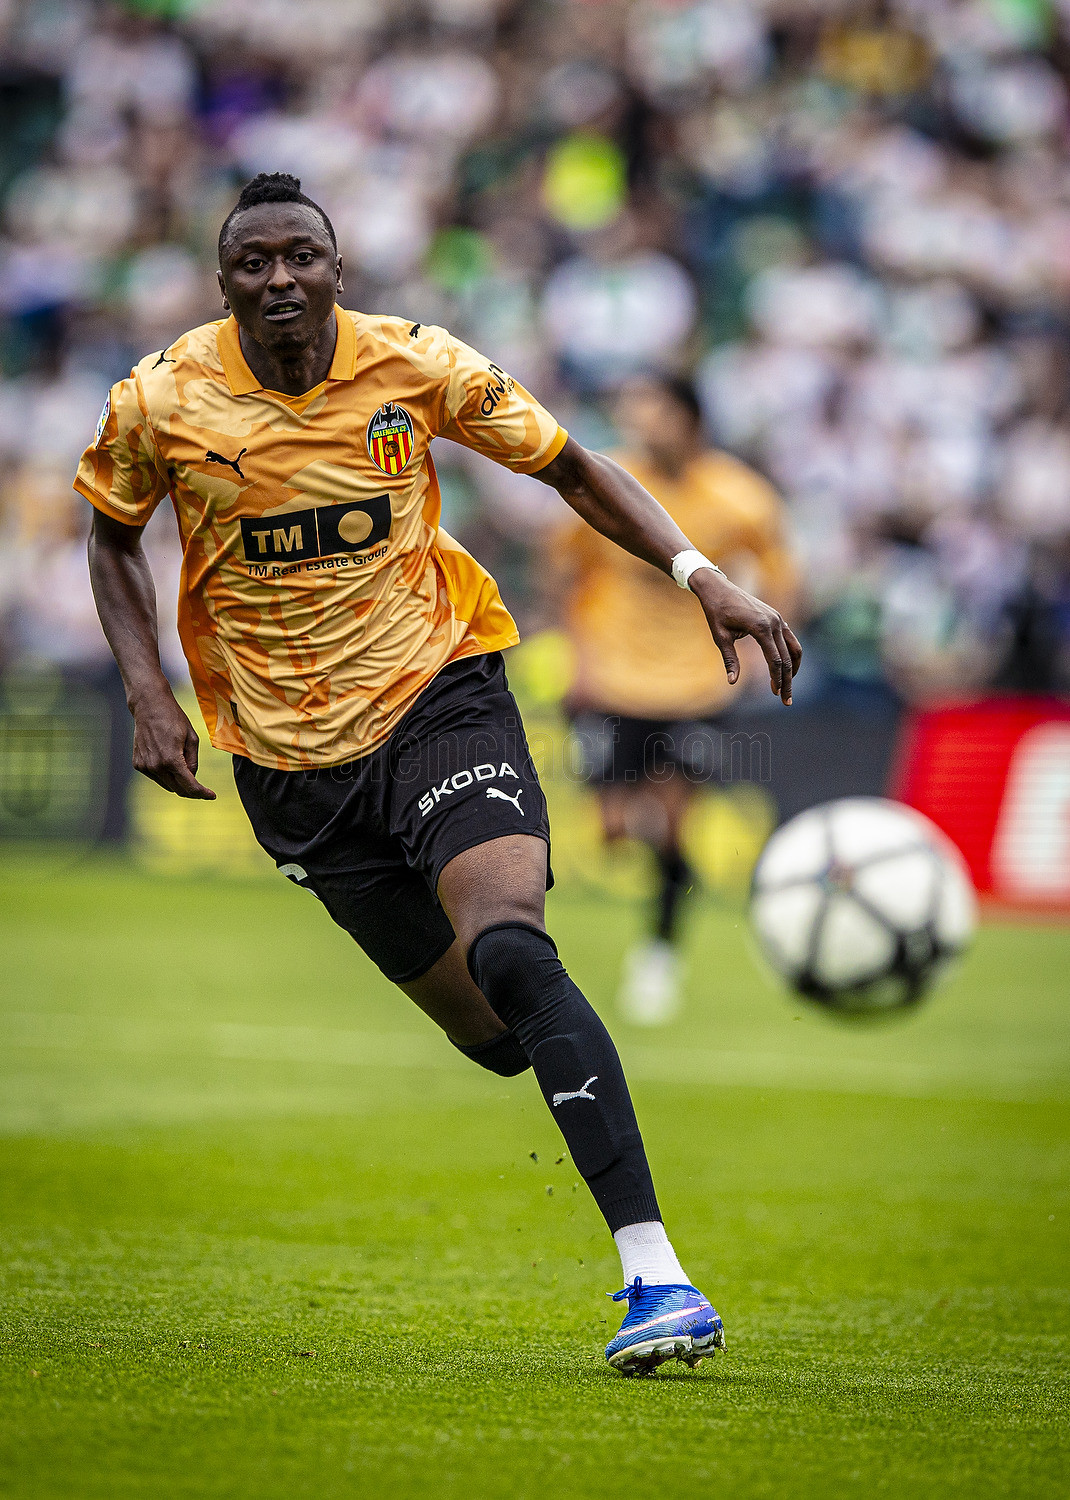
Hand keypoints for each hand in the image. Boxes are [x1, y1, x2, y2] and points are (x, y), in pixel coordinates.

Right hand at [130, 689, 215, 798]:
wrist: (149, 707)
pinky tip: (167, 758)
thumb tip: (192, 777)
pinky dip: (165, 773)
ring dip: (178, 781)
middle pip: (178, 789)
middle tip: (203, 789)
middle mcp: (156, 766)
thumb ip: (193, 761)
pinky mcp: (138, 764)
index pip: (190, 785)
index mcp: (172, 760)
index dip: (203, 793)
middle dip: (192, 791)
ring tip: (182, 764)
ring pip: (167, 784)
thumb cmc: (174, 719)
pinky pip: (156, 776)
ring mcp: (145, 766)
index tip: (212, 796)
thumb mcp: (192, 739)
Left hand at [691, 569, 801, 705]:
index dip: (777, 678)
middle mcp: (774, 621)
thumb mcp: (720, 637)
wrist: (718, 588)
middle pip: (787, 657)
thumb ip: (729, 659)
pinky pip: (790, 640)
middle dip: (787, 680)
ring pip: (794, 648)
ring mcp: (777, 618)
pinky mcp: (776, 618)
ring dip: (793, 669)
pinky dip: (791, 655)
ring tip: (787, 687)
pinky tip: (786, 669)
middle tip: (785, 701)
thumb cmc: (716, 612)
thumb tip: (732, 682)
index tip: (775, 694)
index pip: (775, 659)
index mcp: (761, 626)